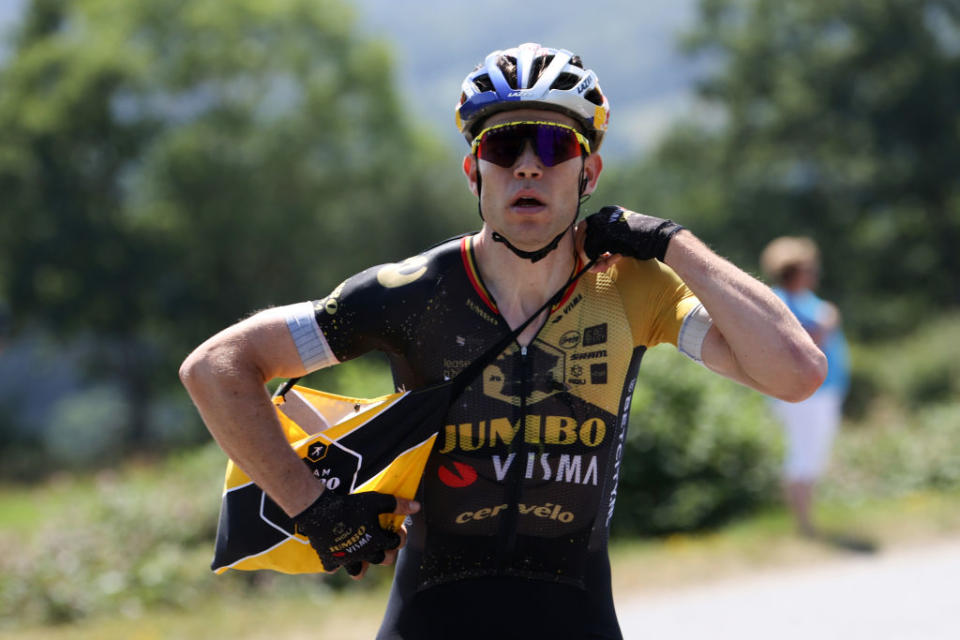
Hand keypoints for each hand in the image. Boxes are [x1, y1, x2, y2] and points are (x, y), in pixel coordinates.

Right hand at [293, 490, 418, 577]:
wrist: (320, 511)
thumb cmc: (351, 505)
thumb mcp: (376, 501)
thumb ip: (397, 505)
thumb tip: (417, 506)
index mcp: (378, 541)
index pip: (396, 543)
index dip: (399, 535)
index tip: (396, 528)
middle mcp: (364, 554)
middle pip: (382, 560)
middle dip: (386, 551)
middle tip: (382, 541)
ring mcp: (347, 559)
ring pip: (358, 572)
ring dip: (362, 565)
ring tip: (361, 555)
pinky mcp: (330, 559)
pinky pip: (334, 568)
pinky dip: (336, 563)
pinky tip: (337, 552)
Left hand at [582, 205, 683, 262]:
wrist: (658, 237)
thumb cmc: (644, 240)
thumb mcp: (621, 238)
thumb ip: (608, 241)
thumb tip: (594, 254)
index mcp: (607, 213)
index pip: (586, 228)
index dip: (589, 245)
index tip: (601, 256)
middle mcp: (601, 215)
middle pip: (581, 235)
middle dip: (586, 252)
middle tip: (599, 264)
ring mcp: (601, 223)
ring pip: (583, 245)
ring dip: (591, 260)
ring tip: (605, 266)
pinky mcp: (602, 235)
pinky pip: (588, 253)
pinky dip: (594, 264)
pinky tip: (607, 265)